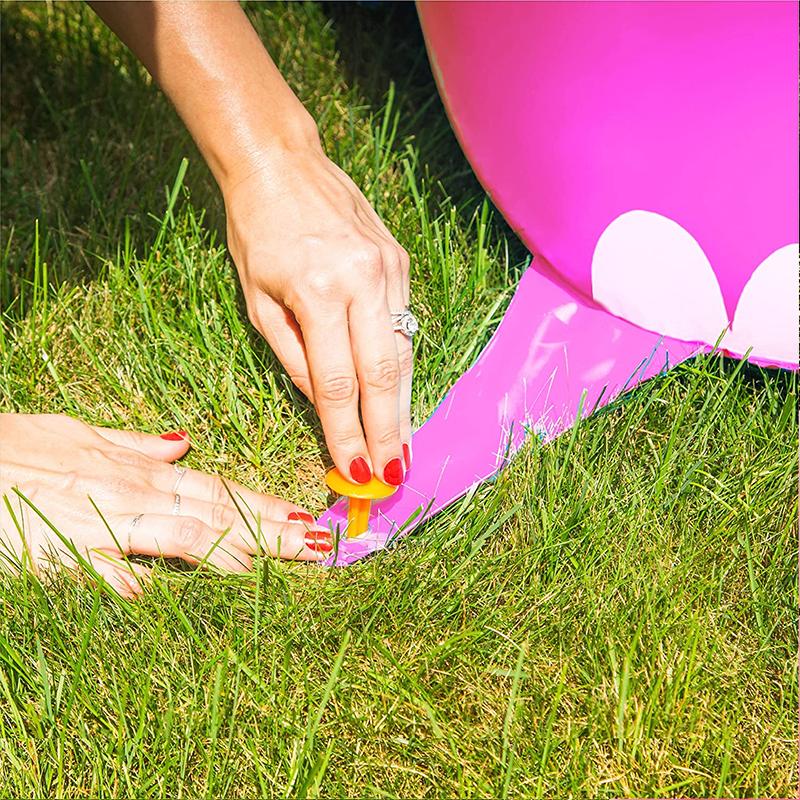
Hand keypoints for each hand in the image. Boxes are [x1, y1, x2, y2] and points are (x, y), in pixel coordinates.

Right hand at [0, 414, 331, 597]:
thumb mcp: (84, 433)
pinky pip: (100, 565)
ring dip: (227, 551)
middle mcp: (134, 494)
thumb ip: (137, 444)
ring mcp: (102, 521)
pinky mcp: (62, 548)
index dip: (266, 506)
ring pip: (179, 534)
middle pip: (217, 512)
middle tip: (315, 547)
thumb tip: (184, 443)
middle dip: (270, 531)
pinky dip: (126, 578)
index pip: (220, 489)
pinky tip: (152, 595)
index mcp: (142, 472)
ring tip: (269, 567)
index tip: (305, 519)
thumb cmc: (19, 446)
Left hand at [224, 145, 412, 486]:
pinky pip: (403, 324)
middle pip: (384, 375)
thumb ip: (291, 356)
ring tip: (403, 447)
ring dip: (403, 406)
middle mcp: (363, 281)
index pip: (336, 382)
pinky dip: (400, 365)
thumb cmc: (256, 233)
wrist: (282, 164)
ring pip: (403, 353)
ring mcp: (390, 269)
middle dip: (388, 432)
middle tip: (395, 476)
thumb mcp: (256, 301)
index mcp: (317, 292)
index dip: (346, 432)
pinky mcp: (401, 262)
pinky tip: (399, 395)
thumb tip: (321, 403)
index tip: (354, 472)